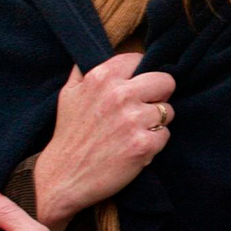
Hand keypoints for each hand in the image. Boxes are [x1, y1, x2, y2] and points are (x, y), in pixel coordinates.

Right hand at [36, 53, 174, 230]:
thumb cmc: (68, 135)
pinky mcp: (143, 145)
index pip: (141, 59)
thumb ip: (85, 70)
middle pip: (166, 81)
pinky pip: (165, 135)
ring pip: (167, 111)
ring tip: (134, 132)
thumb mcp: (69, 94)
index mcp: (102, 77)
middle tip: (142, 109)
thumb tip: (100, 52)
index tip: (136, 87)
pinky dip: (154, 143)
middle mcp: (120, 95)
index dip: (141, 74)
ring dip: (156, 122)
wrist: (62, 178)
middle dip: (158, 95)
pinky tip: (135, 148)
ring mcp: (133, 120)